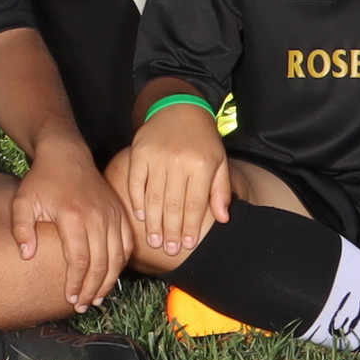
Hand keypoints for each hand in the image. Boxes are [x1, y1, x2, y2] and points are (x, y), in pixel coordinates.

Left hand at [10, 145, 130, 312]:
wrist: (66, 155)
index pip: (80, 261)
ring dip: (108, 282)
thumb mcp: (23, 201)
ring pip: (117, 258)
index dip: (76, 284)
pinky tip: (110, 277)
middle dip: (92, 289)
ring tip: (96, 298)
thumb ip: (22, 229)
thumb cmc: (42, 180)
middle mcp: (97, 217)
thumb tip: (27, 256)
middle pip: (101, 264)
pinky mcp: (119, 212)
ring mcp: (112, 214)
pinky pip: (126, 244)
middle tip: (81, 305)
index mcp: (73, 217)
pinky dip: (121, 264)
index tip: (69, 299)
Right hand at [116, 106, 231, 269]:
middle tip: (168, 250)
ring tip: (154, 240)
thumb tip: (223, 219)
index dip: (190, 227)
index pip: (195, 204)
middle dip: (171, 231)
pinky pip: (136, 182)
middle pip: (173, 204)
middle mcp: (179, 160)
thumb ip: (221, 190)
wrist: (179, 109)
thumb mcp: (219, 162)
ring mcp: (157, 156)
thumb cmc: (203, 140)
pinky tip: (140, 216)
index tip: (186, 246)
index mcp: (201, 165)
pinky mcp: (139, 151)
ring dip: (154, 222)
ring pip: (153, 197)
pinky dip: (136, 201)